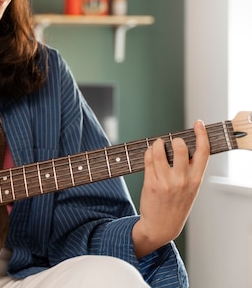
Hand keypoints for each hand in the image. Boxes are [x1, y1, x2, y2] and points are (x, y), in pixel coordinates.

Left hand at [132, 120, 209, 257]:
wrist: (161, 226)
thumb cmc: (176, 205)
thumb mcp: (191, 189)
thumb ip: (190, 171)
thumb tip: (182, 148)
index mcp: (196, 180)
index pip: (203, 153)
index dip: (202, 135)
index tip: (198, 124)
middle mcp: (182, 180)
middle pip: (181, 148)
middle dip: (175, 140)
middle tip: (171, 141)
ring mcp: (166, 182)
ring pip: (160, 152)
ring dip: (158, 144)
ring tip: (157, 145)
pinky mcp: (151, 183)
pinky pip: (148, 160)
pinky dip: (149, 153)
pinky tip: (150, 153)